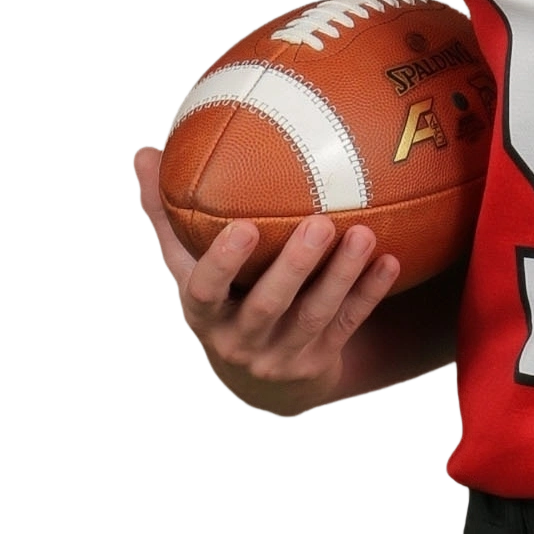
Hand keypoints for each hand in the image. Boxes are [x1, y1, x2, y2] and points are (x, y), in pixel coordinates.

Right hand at [127, 137, 398, 416]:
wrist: (260, 383)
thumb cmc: (219, 300)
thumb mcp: (186, 267)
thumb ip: (164, 213)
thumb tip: (142, 150)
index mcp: (202, 313)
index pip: (206, 290)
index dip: (223, 263)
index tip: (244, 228)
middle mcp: (239, 340)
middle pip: (266, 305)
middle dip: (294, 267)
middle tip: (319, 223)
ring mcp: (281, 355)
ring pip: (314, 315)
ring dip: (341, 276)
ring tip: (364, 233)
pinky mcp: (318, 362)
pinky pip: (347, 325)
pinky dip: (368, 294)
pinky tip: (391, 261)